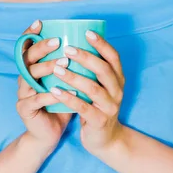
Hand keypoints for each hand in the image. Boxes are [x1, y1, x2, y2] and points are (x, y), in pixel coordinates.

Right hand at [16, 20, 72, 149]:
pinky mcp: (24, 109)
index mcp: (32, 69)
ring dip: (47, 68)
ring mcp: (22, 93)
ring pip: (30, 77)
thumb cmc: (60, 104)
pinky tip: (64, 91)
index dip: (30, 34)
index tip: (41, 23)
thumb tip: (89, 42)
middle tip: (56, 41)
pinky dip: (51, 95)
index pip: (27, 47)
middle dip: (41, 48)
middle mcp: (23, 78)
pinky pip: (37, 99)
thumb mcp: (65, 81)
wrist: (49, 134)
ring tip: (63, 63)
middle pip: (27, 58)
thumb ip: (70, 64)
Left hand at [49, 30, 125, 153]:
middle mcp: (117, 91)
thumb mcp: (100, 88)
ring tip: (56, 68)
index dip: (102, 44)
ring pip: (92, 88)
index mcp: (118, 80)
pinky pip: (82, 107)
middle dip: (85, 57)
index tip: (86, 32)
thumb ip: (92, 71)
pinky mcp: (99, 121)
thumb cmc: (97, 108)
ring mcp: (110, 107)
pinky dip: (68, 97)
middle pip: (103, 69)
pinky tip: (54, 90)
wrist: (105, 140)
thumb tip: (74, 44)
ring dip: (73, 76)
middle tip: (66, 48)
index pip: (114, 57)